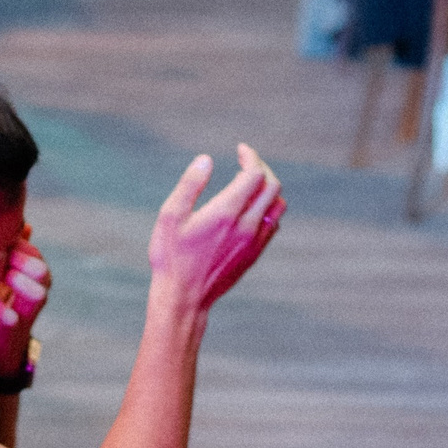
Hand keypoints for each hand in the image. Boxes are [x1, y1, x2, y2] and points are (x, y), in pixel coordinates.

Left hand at [0, 232, 51, 377]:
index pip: (34, 254)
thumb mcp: (4, 276)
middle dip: (21, 260)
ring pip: (38, 293)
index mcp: (36, 280)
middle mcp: (39, 295)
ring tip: (1, 276)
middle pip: (42, 270)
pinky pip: (14, 319)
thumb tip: (22, 223)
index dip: (17, 245)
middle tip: (0, 256)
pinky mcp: (17, 330)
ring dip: (19, 282)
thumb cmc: (2, 306)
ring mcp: (30, 314)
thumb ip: (13, 253)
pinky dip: (0, 309)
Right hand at [147, 144, 284, 312]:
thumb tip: (206, 159)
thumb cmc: (171, 256)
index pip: (255, 174)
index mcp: (226, 212)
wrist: (184, 297)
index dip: (251, 157)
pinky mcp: (254, 254)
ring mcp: (254, 242)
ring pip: (278, 206)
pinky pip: (273, 224)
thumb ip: (190, 184)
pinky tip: (251, 208)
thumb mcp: (170, 216)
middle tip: (246, 162)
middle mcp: (246, 225)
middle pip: (272, 186)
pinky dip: (268, 209)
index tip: (240, 150)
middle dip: (262, 168)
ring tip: (250, 182)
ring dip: (269, 188)